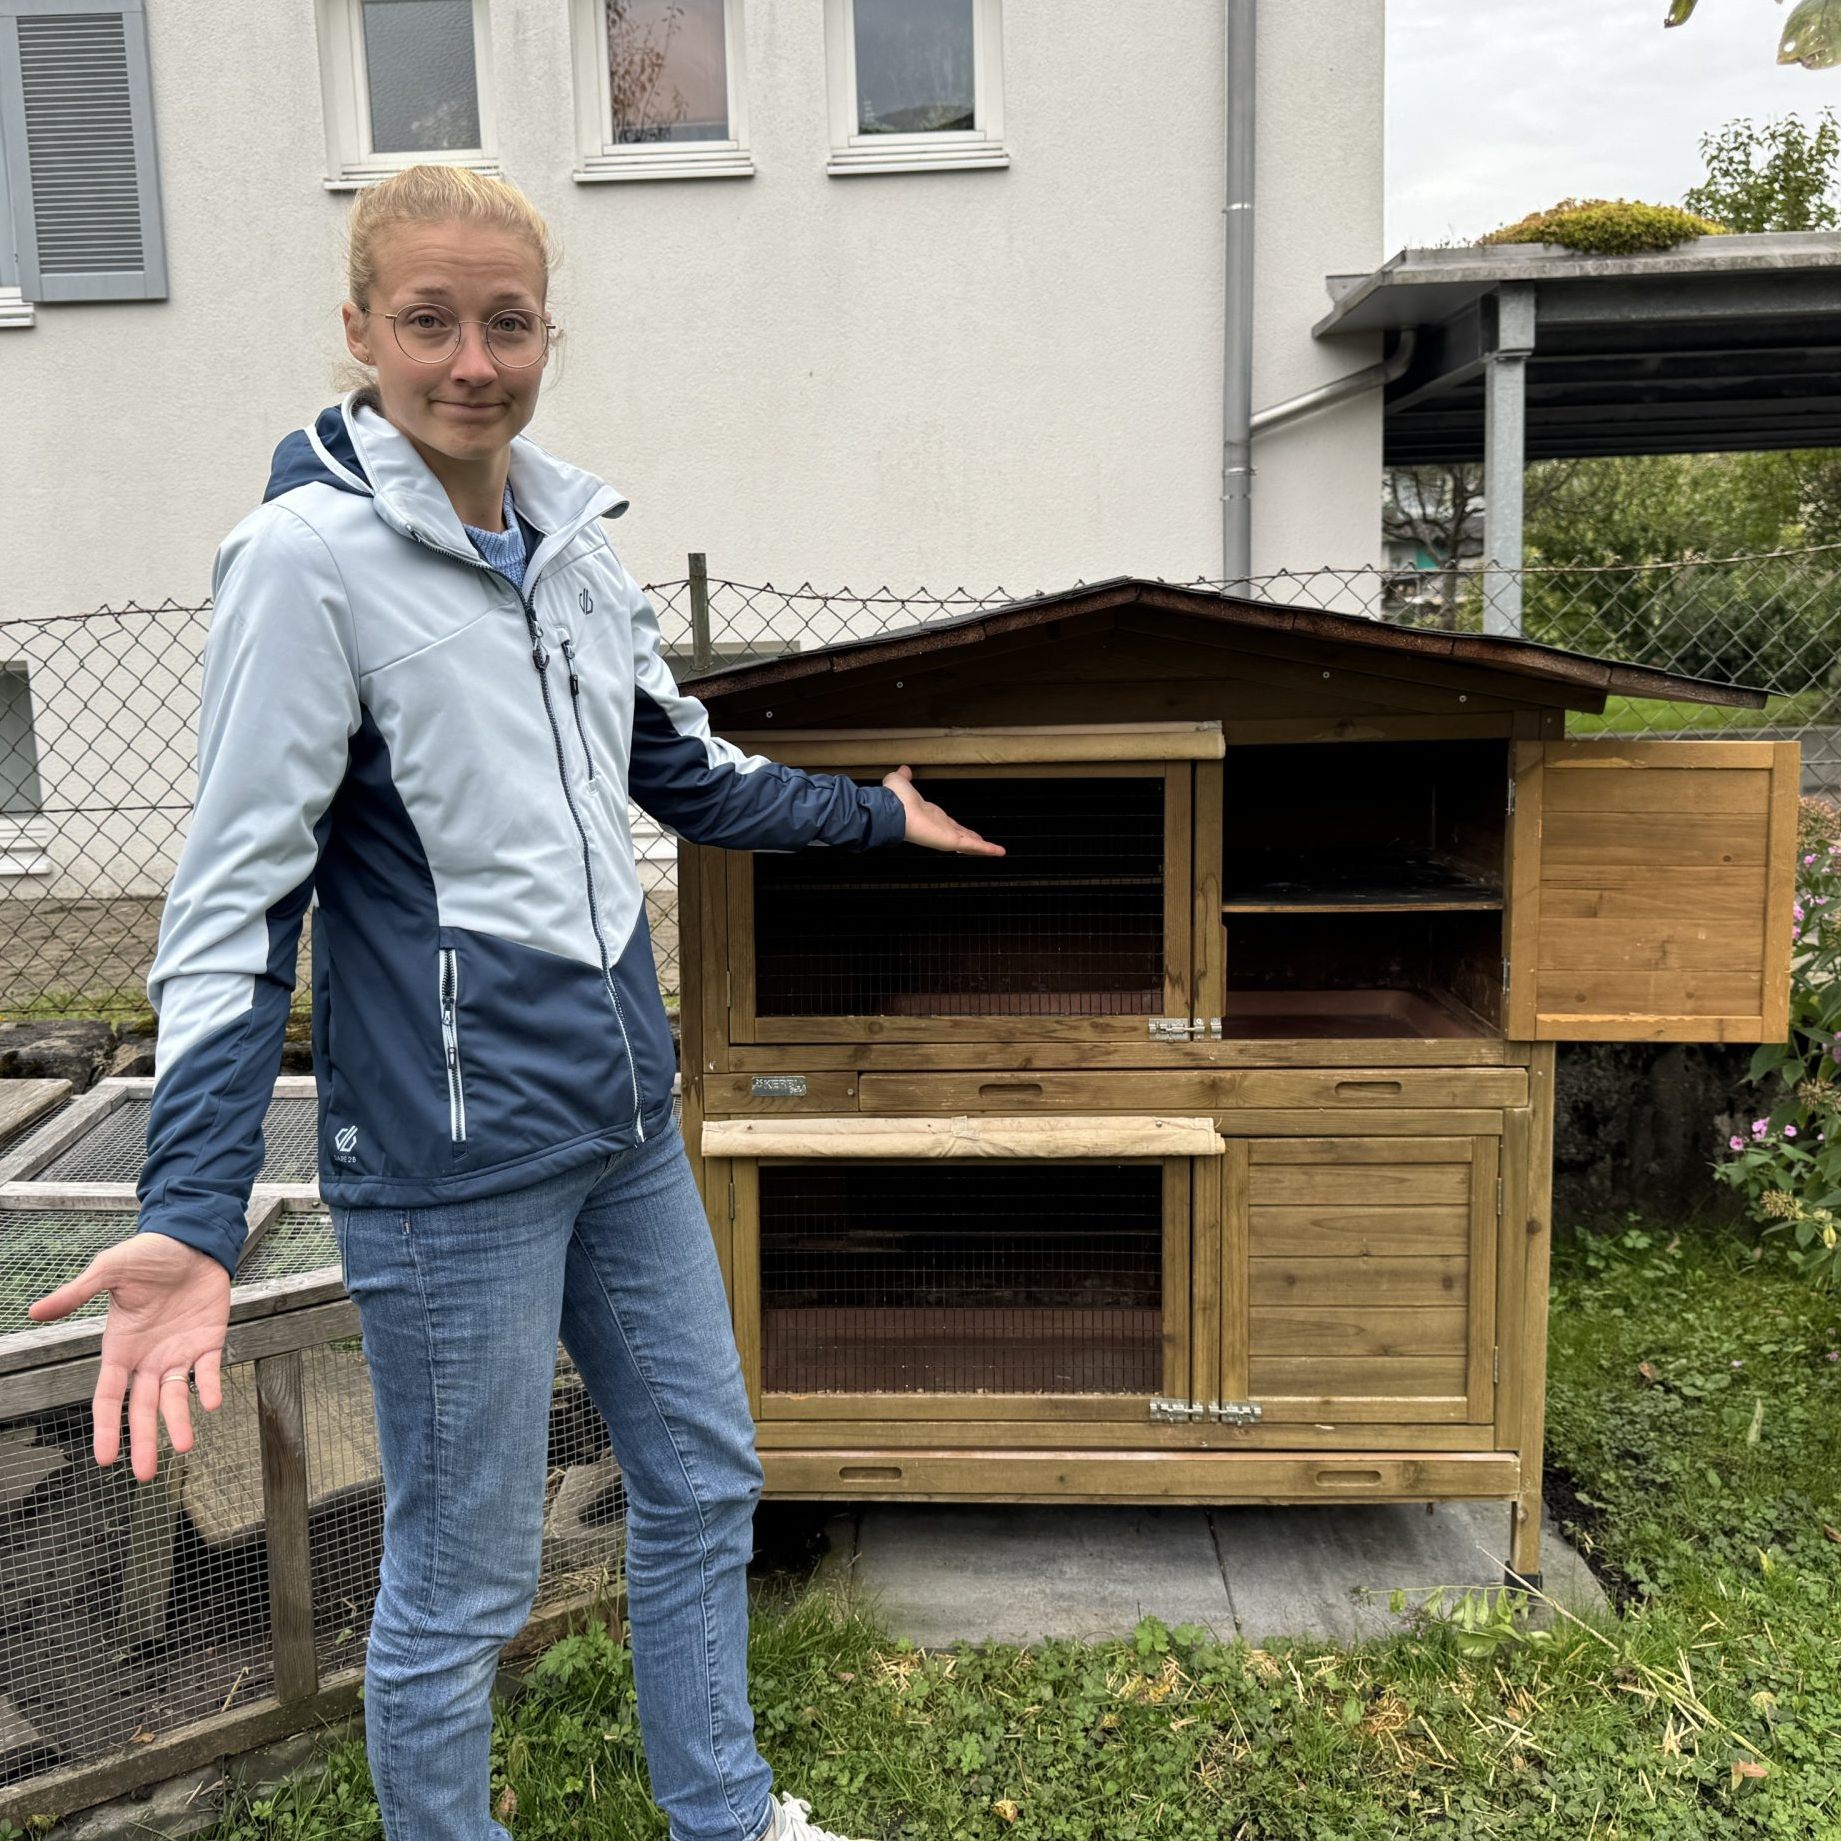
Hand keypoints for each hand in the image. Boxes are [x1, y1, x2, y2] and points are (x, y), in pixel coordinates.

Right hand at [28, 1232, 231, 1481]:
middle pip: (143, 1407)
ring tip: (182, 1446)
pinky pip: (209, 1370)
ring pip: (176, 1396)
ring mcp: (179, 1351)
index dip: (106, 1426)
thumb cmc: (147, 1255)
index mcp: (120, 1347)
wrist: (191, 1239)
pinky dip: (210, 1386)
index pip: (108, 1396)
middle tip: (144, 1474)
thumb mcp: (109, 1271)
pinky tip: (211, 1403)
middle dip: (142, 1440)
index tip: (105, 1458)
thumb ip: (78, 1294)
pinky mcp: (208, 1340)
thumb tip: (34, 1311)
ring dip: (179, 1421)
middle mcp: (148, 1357)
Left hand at [881, 765, 1005, 855]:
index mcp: (931, 816)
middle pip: (962, 835)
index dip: (958, 828)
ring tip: (998, 851)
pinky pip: (973, 846)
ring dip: (984, 847)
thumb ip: (905, 777)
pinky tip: (999, 851)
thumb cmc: (894, 799)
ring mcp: (946, 836)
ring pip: (970, 843)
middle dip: (973, 839)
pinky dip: (987, 849)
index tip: (965, 831)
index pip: (949, 824)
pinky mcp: (951, 840)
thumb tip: (904, 770)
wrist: (892, 809)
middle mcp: (940, 828)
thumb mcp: (902, 783)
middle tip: (983, 843)